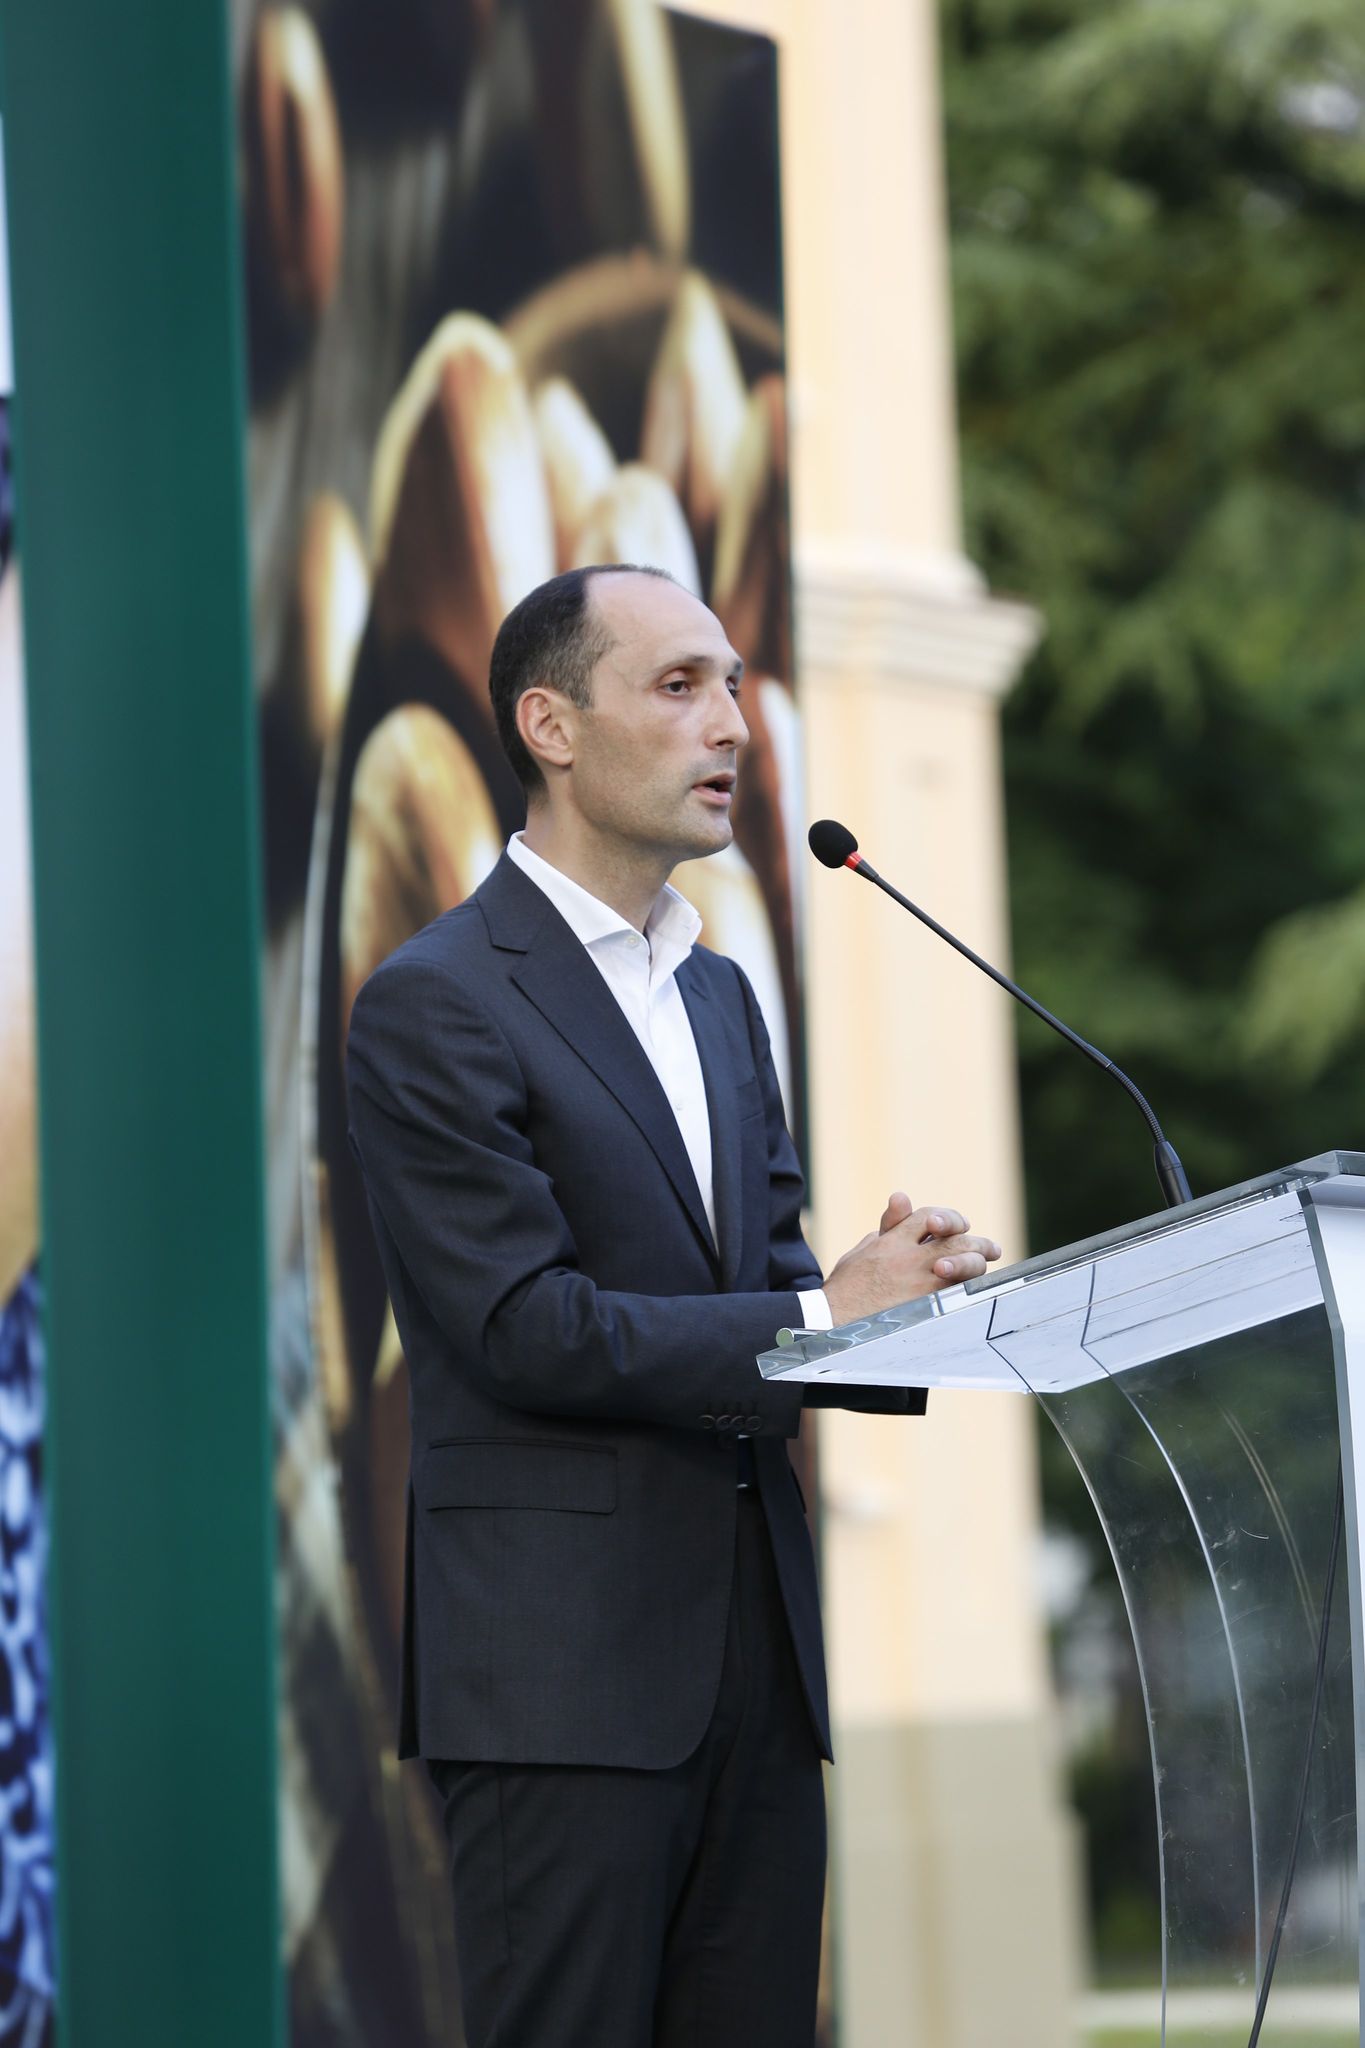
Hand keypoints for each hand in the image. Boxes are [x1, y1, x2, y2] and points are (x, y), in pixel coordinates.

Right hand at [822, 1194, 1001, 1325]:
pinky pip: (957, 1292)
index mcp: (891, 1241)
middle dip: (976, 1241)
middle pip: (954, 1238)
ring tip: (988, 1261)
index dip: (947, 1217)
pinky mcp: (925, 1307)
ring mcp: (918, 1283)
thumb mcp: (861, 1250)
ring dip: (978, 1261)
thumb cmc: (844, 1289)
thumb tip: (903, 1200)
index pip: (929, 1216)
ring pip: (962, 1264)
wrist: (832, 1322)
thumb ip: (887, 1226)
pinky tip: (978, 1286)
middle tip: (992, 1248)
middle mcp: (908, 1258)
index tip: (959, 1226)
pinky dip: (970, 1287)